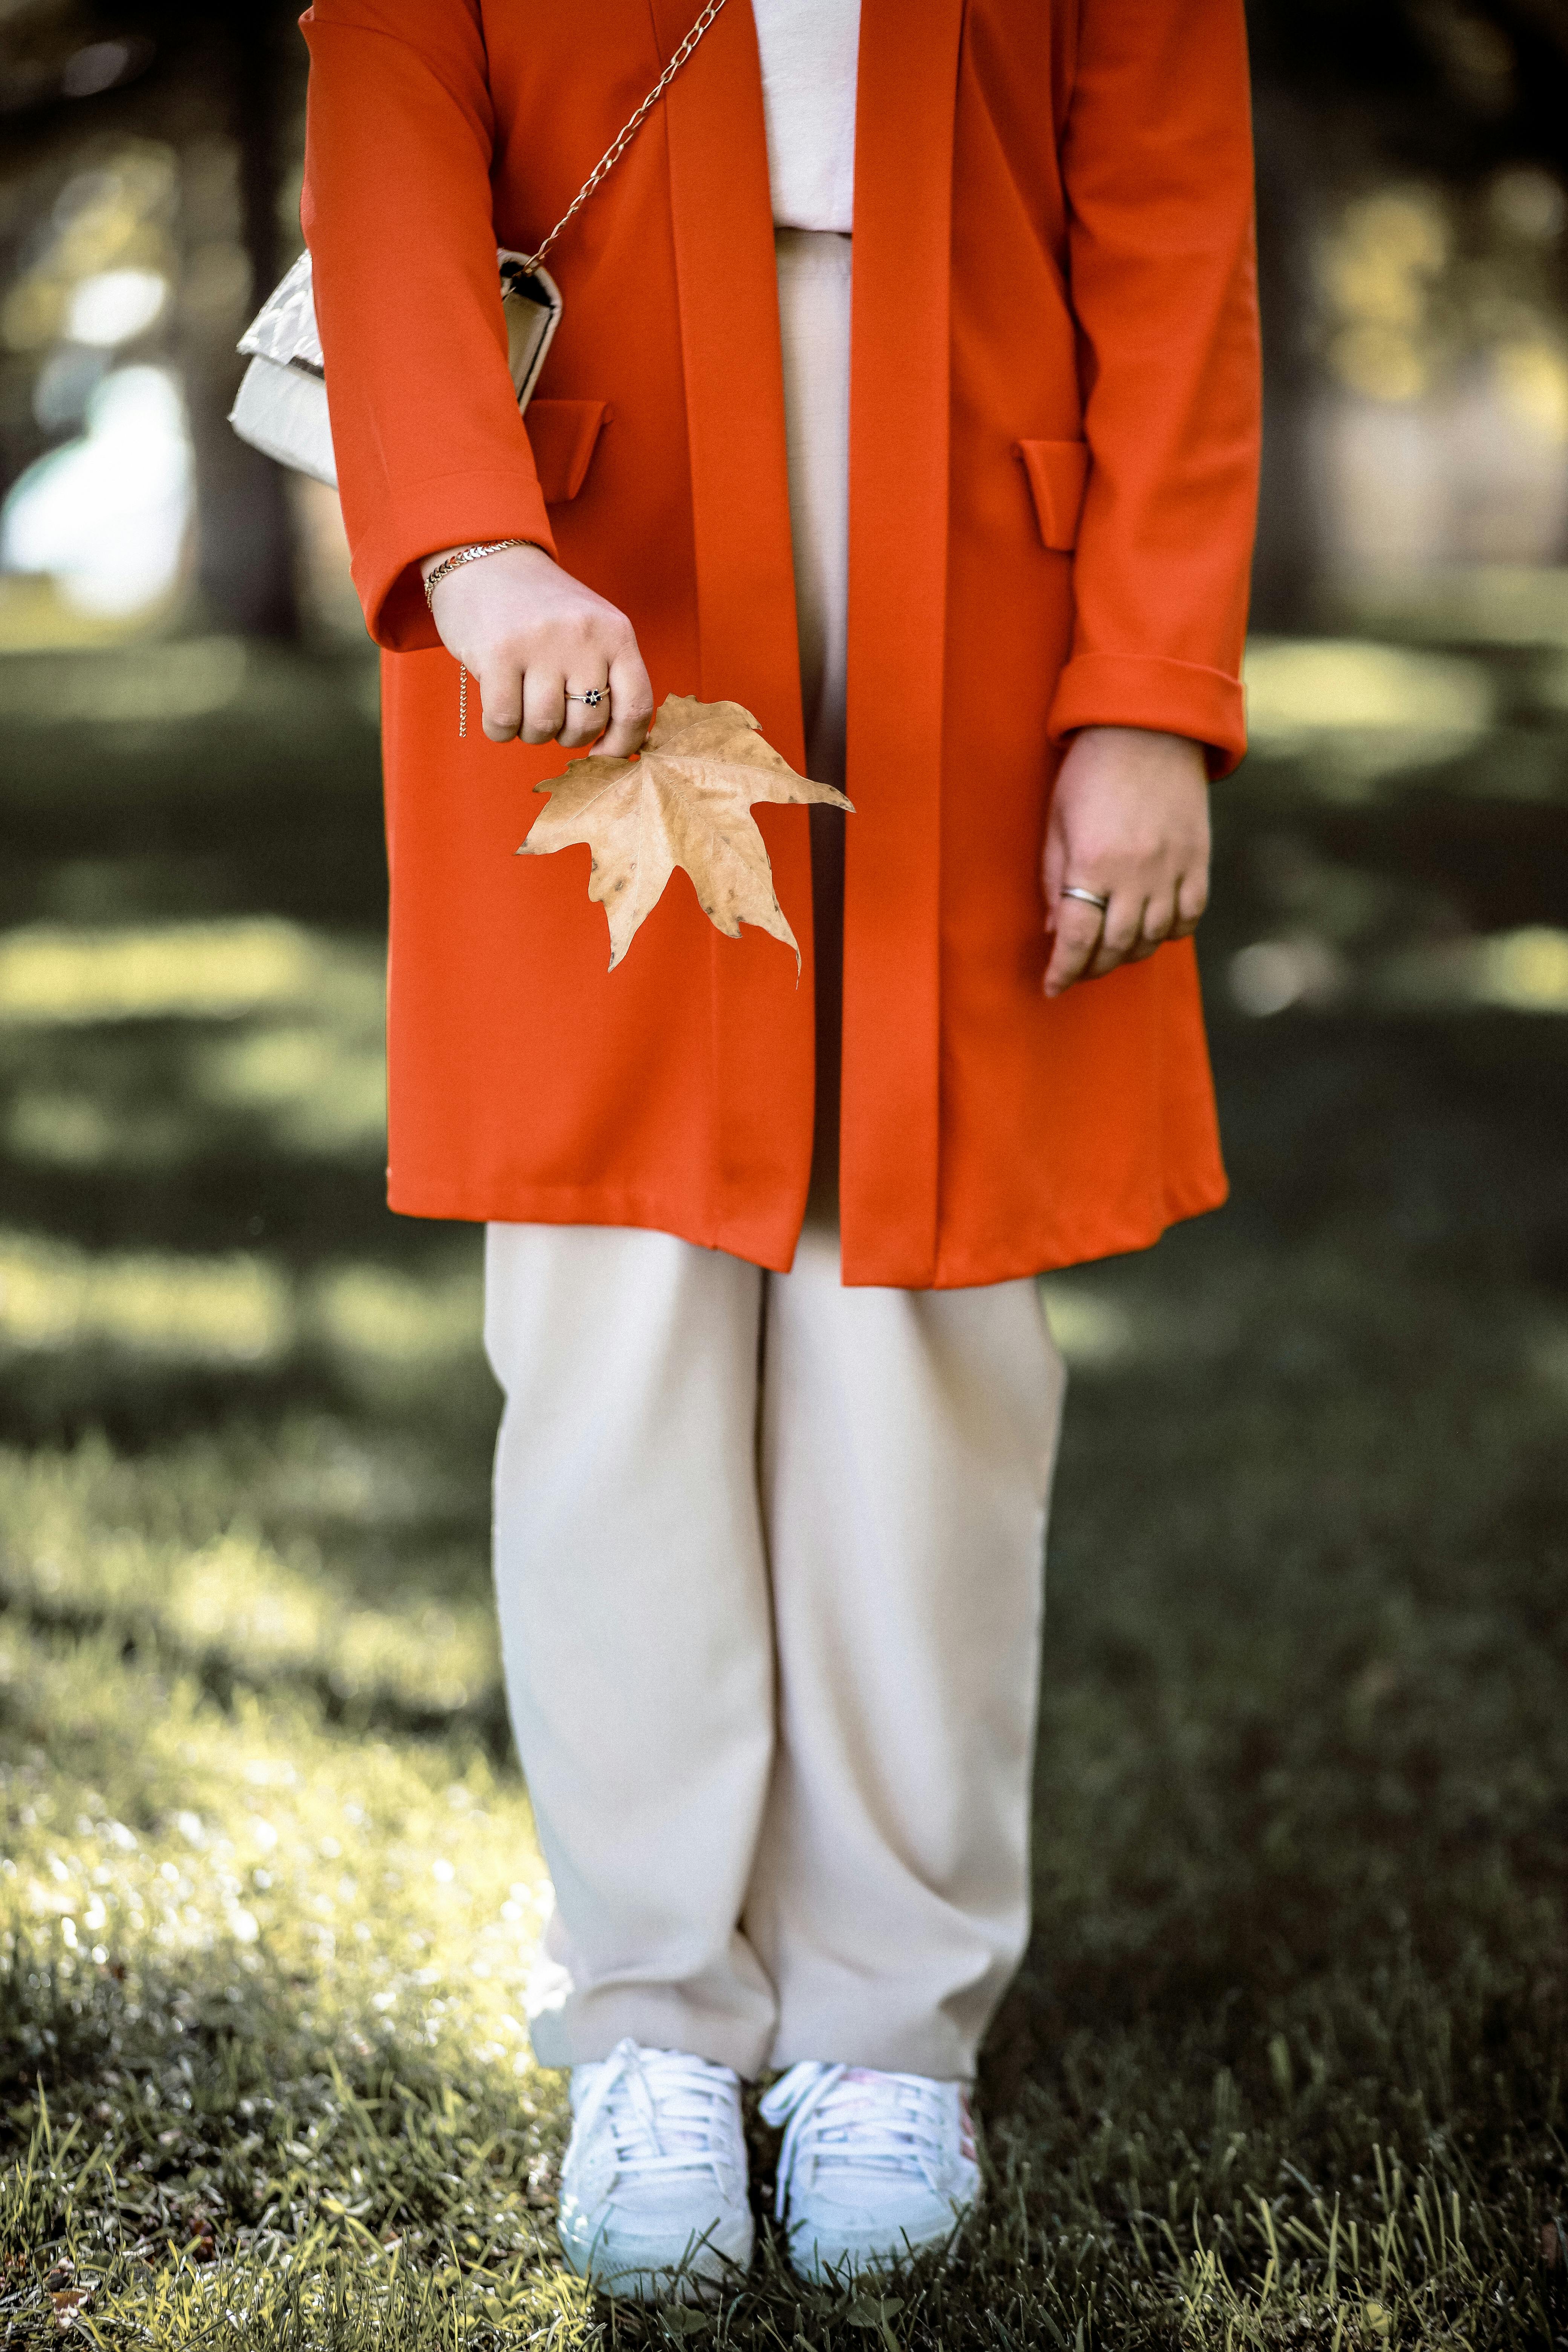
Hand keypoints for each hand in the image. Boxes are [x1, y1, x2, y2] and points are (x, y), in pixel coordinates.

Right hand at [421, 542, 653, 758]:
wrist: (486, 559)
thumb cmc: (542, 610)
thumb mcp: (591, 629)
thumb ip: (609, 676)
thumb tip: (619, 747)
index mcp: (616, 632)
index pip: (636, 707)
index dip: (623, 745)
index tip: (603, 755)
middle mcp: (583, 636)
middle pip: (586, 725)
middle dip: (566, 736)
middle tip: (550, 714)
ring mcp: (540, 644)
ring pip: (544, 728)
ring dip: (531, 732)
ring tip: (522, 704)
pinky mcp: (498, 653)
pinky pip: (504, 723)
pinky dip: (499, 729)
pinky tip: (498, 709)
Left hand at [1042, 726, 1209, 997]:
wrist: (1149, 728)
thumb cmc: (1090, 772)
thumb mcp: (1056, 823)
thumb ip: (1054, 881)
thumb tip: (1057, 932)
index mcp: (1093, 864)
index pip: (1077, 940)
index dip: (1063, 971)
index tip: (1051, 987)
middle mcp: (1136, 874)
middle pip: (1115, 947)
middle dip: (1091, 968)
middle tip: (1076, 969)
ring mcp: (1172, 868)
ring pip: (1153, 938)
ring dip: (1127, 954)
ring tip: (1109, 951)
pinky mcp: (1198, 860)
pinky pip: (1189, 916)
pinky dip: (1170, 932)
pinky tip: (1151, 930)